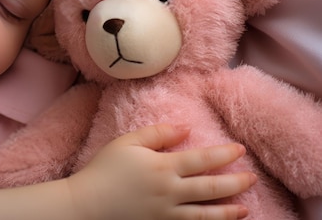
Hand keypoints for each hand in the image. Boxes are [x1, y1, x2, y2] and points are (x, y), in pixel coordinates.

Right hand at [66, 124, 256, 219]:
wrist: (86, 204)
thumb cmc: (104, 170)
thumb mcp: (127, 143)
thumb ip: (157, 134)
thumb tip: (185, 128)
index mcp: (162, 167)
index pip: (201, 159)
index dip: (223, 154)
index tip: (240, 149)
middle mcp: (169, 192)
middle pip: (210, 188)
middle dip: (235, 183)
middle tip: (252, 178)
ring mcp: (166, 213)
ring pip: (205, 214)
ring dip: (227, 210)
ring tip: (244, 208)